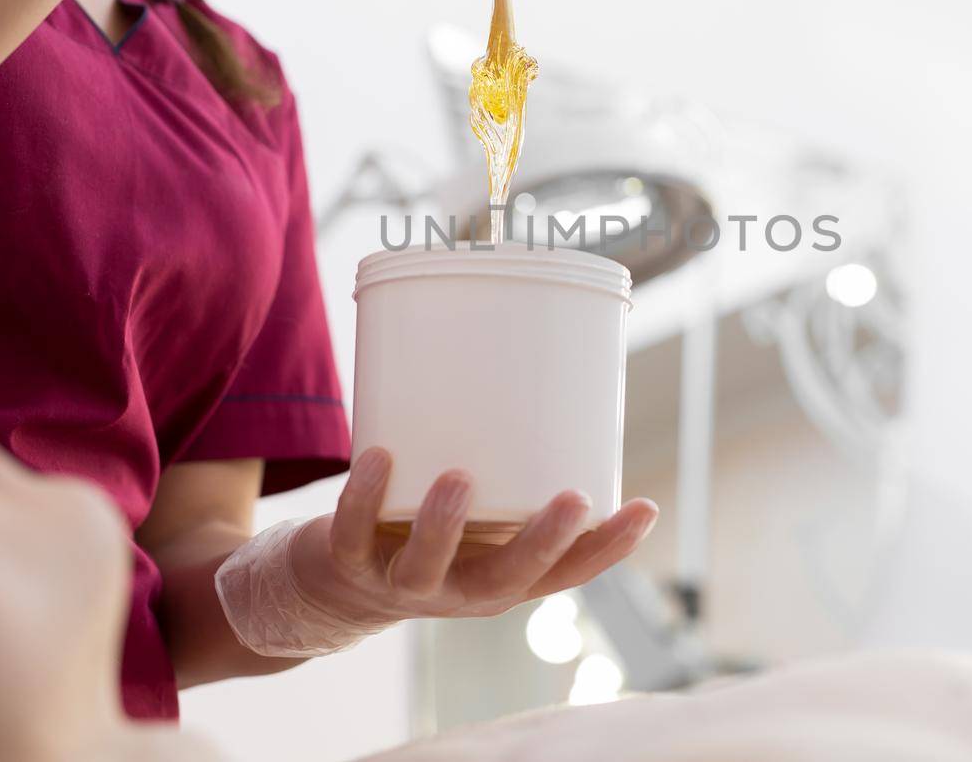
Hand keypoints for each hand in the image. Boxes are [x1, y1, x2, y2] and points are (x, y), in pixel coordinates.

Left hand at [288, 447, 657, 632]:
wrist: (326, 588)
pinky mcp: (346, 562)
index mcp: (500, 578)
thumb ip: (506, 471)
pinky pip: (353, 533)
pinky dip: (363, 495)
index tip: (646, 508)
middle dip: (542, 543)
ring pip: (426, 567)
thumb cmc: (420, 532)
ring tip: (460, 478)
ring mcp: (401, 582)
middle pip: (507, 580)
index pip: (565, 575)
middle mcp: (459, 591)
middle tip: (575, 500)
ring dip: (444, 526)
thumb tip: (548, 380)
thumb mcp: (473, 514)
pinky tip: (378, 454)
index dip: (608, 549)